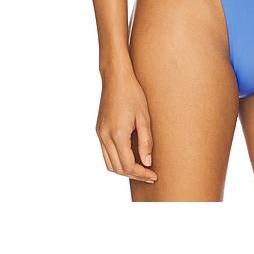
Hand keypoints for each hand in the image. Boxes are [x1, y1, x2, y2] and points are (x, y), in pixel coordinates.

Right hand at [95, 68, 157, 183]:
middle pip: (117, 168)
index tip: (153, 176)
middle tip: (149, 175)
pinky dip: (117, 160)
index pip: (128, 165)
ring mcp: (100, 134)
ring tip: (140, 168)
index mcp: (118, 134)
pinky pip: (106, 153)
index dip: (142, 174)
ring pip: (109, 163)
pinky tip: (129, 156)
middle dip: (134, 175)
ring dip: (124, 170)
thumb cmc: (132, 93)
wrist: (116, 78)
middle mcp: (105, 137)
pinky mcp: (99, 130)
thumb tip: (147, 162)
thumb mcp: (144, 117)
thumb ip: (145, 141)